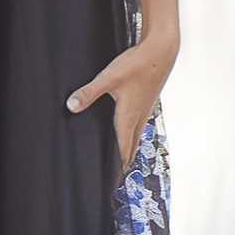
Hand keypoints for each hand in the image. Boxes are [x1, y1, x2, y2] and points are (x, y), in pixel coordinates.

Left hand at [66, 33, 178, 170]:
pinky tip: (130, 130)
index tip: (113, 183)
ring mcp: (145, 109)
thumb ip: (88, 93)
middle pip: (131, 147)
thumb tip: (71, 106)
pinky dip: (134, 134)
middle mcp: (139, 118)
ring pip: (137, 136)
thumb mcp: (109, 78)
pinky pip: (140, 124)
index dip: (116, 168)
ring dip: (129, 149)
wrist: (163, 50)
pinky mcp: (148, 101)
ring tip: (123, 161)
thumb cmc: (137, 64)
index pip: (122, 150)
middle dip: (122, 163)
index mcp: (128, 118)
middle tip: (116, 179)